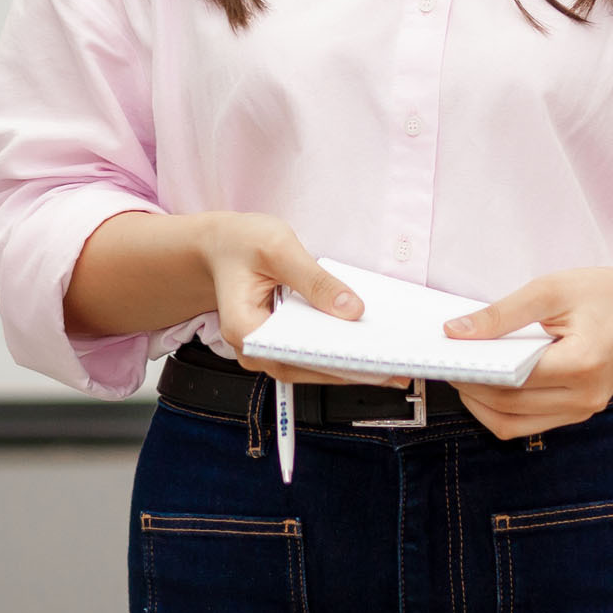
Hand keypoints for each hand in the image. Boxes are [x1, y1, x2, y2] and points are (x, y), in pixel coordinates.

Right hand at [200, 215, 408, 388]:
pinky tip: (365, 344)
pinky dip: (337, 352)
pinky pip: (310, 355)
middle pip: (305, 369)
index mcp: (244, 328)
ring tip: (388, 360)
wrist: (218, 245)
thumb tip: (351, 309)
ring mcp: (265, 350)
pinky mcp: (279, 344)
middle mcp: (252, 349)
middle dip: (350, 369)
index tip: (369, 363)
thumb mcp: (277, 247)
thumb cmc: (239, 243)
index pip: (294, 356)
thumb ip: (314, 280)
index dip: (333, 363)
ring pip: (310, 367)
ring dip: (348, 364)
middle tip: (393, 369)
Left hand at [445, 267, 612, 437]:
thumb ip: (501, 314)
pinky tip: (488, 383)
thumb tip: (456, 332)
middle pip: (508, 407)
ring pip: (514, 425)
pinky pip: (529, 423)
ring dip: (482, 405)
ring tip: (464, 374)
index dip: (471, 372)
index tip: (445, 357)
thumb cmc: (603, 294)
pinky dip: (502, 409)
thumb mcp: (550, 290)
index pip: (511, 381)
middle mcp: (584, 398)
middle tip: (447, 364)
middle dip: (470, 389)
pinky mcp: (578, 412)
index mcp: (581, 365)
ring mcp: (583, 411)